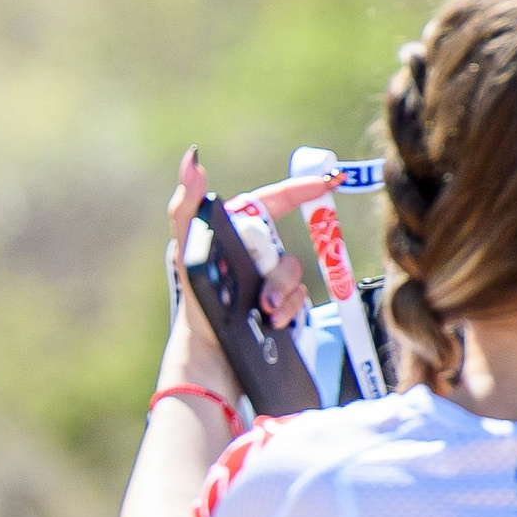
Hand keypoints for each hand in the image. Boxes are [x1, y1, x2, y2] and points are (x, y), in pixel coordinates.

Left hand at [159, 149, 325, 401]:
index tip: (330, 182)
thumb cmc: (195, 303)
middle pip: (285, 247)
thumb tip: (192, 161)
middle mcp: (250, 258)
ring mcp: (265, 284)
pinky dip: (288, 309)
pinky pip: (297, 300)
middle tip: (266, 294)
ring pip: (293, 276)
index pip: (272, 203)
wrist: (210, 355)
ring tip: (264, 312)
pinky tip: (273, 322)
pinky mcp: (277, 308)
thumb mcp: (186, 251)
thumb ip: (187, 207)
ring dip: (283, 293)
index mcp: (233, 237)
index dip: (301, 189)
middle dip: (280, 271)